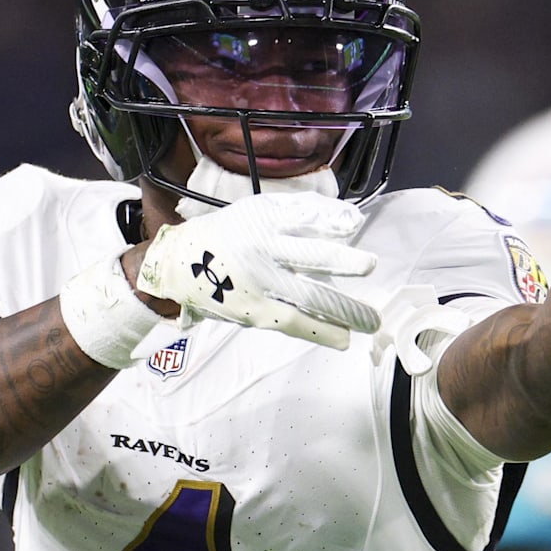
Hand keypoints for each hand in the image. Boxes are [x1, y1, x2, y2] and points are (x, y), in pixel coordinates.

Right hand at [136, 192, 379, 348]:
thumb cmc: (230, 234)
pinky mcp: (254, 311)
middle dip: (344, 261)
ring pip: (307, 296)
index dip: (331, 221)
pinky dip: (320, 331)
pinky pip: (293, 322)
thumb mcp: (259, 212)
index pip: (303, 217)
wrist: (180, 265)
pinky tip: (343, 338)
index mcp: (263, 220)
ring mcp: (259, 283)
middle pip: (311, 255)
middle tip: (370, 265)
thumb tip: (348, 222)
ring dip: (343, 309)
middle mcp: (261, 250)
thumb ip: (301, 214)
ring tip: (370, 321)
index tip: (355, 224)